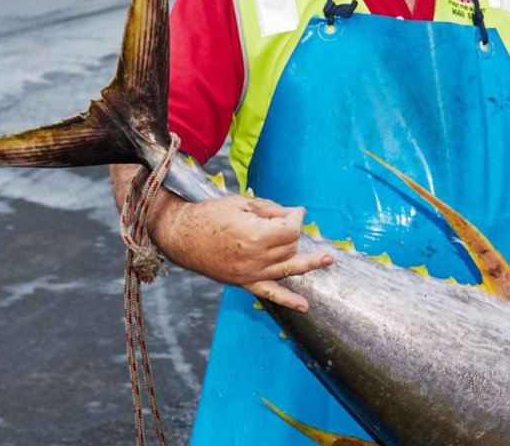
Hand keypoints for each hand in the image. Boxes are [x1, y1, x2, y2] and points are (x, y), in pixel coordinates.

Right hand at [152, 195, 333, 312]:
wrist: (181, 235)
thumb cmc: (209, 214)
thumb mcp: (241, 202)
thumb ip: (270, 209)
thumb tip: (292, 214)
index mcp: (256, 235)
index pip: (291, 229)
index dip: (296, 217)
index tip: (294, 210)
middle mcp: (256, 258)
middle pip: (290, 247)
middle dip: (293, 232)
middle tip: (286, 221)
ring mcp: (250, 273)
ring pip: (287, 267)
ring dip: (308, 263)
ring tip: (327, 259)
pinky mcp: (243, 282)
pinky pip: (269, 294)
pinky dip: (288, 300)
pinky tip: (304, 306)